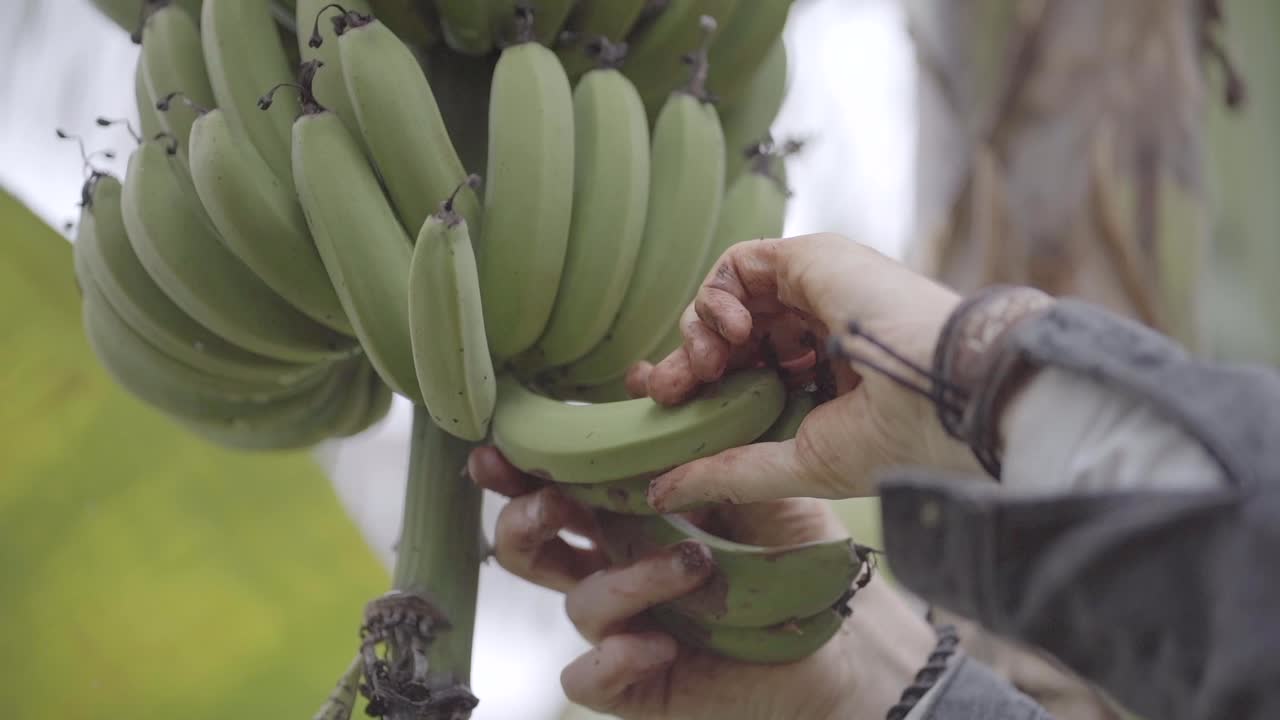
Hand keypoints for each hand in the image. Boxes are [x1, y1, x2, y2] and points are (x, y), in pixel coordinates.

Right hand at [467, 446, 935, 719]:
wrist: (841, 638)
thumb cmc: (793, 553)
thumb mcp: (753, 484)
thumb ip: (698, 442)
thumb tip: (637, 379)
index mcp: (626, 513)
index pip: (555, 487)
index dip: (516, 471)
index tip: (497, 451)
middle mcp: (612, 566)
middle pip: (529, 545)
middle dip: (526, 519)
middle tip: (559, 502)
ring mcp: (621, 625)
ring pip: (577, 603)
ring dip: (626, 579)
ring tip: (695, 562)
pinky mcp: (635, 680)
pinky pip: (588, 675)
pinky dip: (615, 657)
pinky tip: (662, 642)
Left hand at [638, 233, 978, 511]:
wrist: (946, 392)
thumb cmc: (894, 438)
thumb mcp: (799, 463)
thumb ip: (730, 471)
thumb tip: (660, 493)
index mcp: (823, 380)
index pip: (744, 375)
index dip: (698, 388)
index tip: (667, 406)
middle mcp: (818, 331)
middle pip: (728, 337)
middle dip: (687, 362)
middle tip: (668, 389)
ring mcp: (815, 292)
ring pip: (728, 299)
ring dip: (699, 331)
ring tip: (708, 366)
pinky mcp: (811, 258)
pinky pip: (739, 263)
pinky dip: (717, 295)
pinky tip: (733, 334)